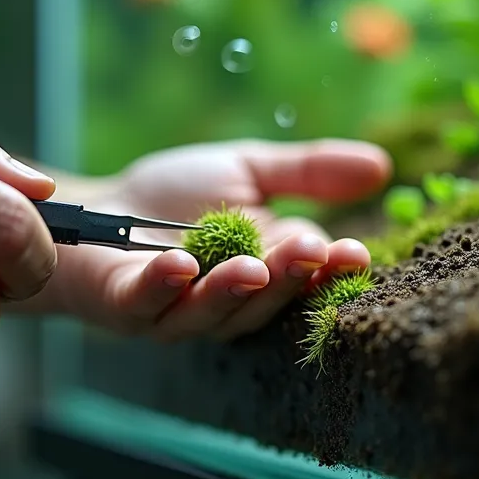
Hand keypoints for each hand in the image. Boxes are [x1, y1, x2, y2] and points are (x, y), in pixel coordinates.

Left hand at [0, 139, 391, 340]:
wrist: (96, 206)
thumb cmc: (172, 198)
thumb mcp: (246, 170)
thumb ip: (308, 172)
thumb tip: (383, 165)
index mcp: (264, 271)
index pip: (306, 279)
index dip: (329, 270)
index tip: (354, 254)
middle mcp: (225, 302)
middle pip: (264, 301)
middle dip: (288, 279)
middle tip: (311, 250)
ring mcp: (174, 311)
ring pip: (211, 314)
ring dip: (232, 291)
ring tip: (253, 265)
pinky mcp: (125, 307)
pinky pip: (147, 306)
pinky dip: (164, 287)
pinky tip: (179, 265)